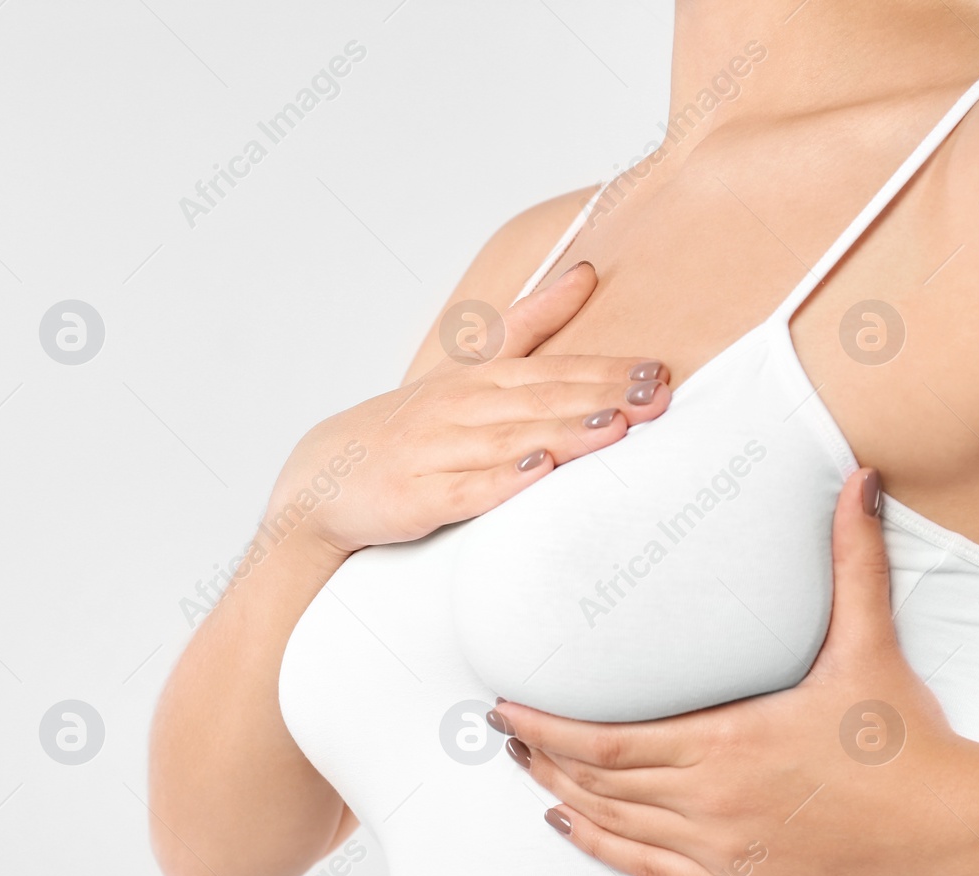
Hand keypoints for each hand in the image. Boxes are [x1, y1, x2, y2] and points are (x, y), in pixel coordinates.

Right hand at [268, 264, 671, 556]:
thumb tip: (585, 273)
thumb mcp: (464, 370)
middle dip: (600, 397)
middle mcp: (456, 410)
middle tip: (656, 396)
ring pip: (507, 441)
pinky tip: (536, 474)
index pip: (549, 371)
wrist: (321, 481)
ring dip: (563, 434)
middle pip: (538, 401)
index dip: (605, 370)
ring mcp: (433, 453)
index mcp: (474, 380)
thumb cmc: (407, 427)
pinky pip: (462, 490)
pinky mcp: (414, 498)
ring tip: (615, 428)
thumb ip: (527, 325)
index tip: (657, 370)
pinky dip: (499, 482)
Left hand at [491, 469, 978, 875]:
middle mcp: (713, 800)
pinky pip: (647, 870)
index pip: (606, 740)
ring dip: (560, 795)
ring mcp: (722, 850)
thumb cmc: (907, 742)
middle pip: (597, 780)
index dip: (547, 726)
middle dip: (540, 753)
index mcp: (729, 742)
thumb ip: (853, 561)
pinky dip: (599, 847)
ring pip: (613, 824)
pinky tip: (567, 825)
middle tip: (500, 729)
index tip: (507, 704)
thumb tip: (858, 482)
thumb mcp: (870, 645)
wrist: (954, 830)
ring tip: (523, 766)